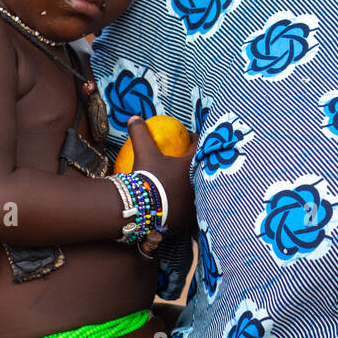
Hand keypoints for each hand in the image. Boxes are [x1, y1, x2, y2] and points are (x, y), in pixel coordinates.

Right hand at [126, 116, 196, 233]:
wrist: (141, 209)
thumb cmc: (146, 178)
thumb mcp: (144, 153)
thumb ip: (141, 133)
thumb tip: (134, 117)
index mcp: (194, 166)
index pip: (200, 145)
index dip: (195, 139)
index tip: (188, 138)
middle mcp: (200, 185)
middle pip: (204, 169)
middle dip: (198, 163)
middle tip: (187, 159)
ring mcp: (196, 204)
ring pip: (199, 190)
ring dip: (193, 184)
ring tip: (183, 182)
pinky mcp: (189, 220)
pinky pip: (190, 208)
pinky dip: (185, 203)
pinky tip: (176, 202)